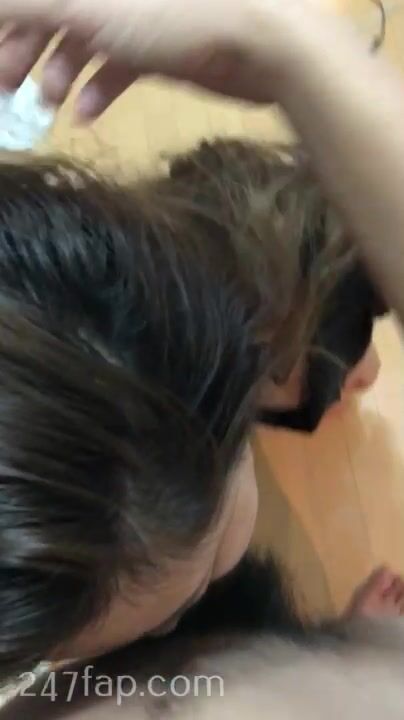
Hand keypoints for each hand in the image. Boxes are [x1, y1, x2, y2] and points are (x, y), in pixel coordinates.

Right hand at [0, 0, 314, 120]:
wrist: (260, 41)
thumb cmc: (171, 11)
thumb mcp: (82, 2)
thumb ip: (26, 4)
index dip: (10, 21)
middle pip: (56, 10)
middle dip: (26, 47)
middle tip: (7, 86)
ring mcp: (139, 10)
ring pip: (85, 38)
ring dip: (60, 72)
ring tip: (47, 105)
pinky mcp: (162, 43)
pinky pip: (120, 63)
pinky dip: (100, 88)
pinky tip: (87, 116)